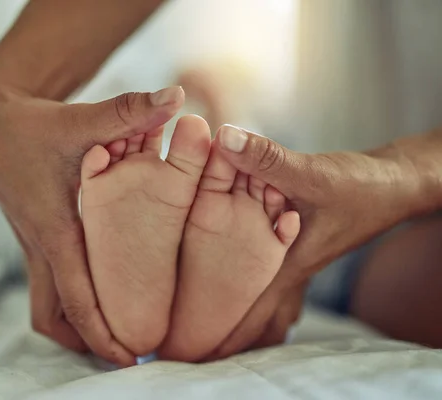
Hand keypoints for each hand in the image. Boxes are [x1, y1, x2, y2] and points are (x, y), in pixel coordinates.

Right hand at [0, 76, 184, 365]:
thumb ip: (128, 111)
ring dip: (75, 326)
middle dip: (88, 341)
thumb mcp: (80, 119)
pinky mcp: (35, 239)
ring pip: (47, 307)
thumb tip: (175, 97)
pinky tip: (99, 295)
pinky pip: (49, 286)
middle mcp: (41, 245)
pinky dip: (70, 302)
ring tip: (114, 337)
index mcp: (55, 227)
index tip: (132, 358)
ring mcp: (34, 246)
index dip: (103, 330)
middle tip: (128, 356)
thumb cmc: (37, 124)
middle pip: (55, 317)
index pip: (77, 294)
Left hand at [204, 125, 416, 358]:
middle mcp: (289, 267)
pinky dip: (255, 283)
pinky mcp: (298, 242)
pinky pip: (271, 273)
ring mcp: (295, 258)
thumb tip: (222, 138)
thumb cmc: (359, 185)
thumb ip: (266, 159)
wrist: (393, 184)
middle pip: (254, 312)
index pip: (249, 309)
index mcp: (288, 263)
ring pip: (264, 295)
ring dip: (241, 311)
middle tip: (189, 351)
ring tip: (213, 330)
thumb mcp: (312, 173)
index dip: (220, 331)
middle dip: (224, 332)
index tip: (190, 352)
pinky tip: (243, 282)